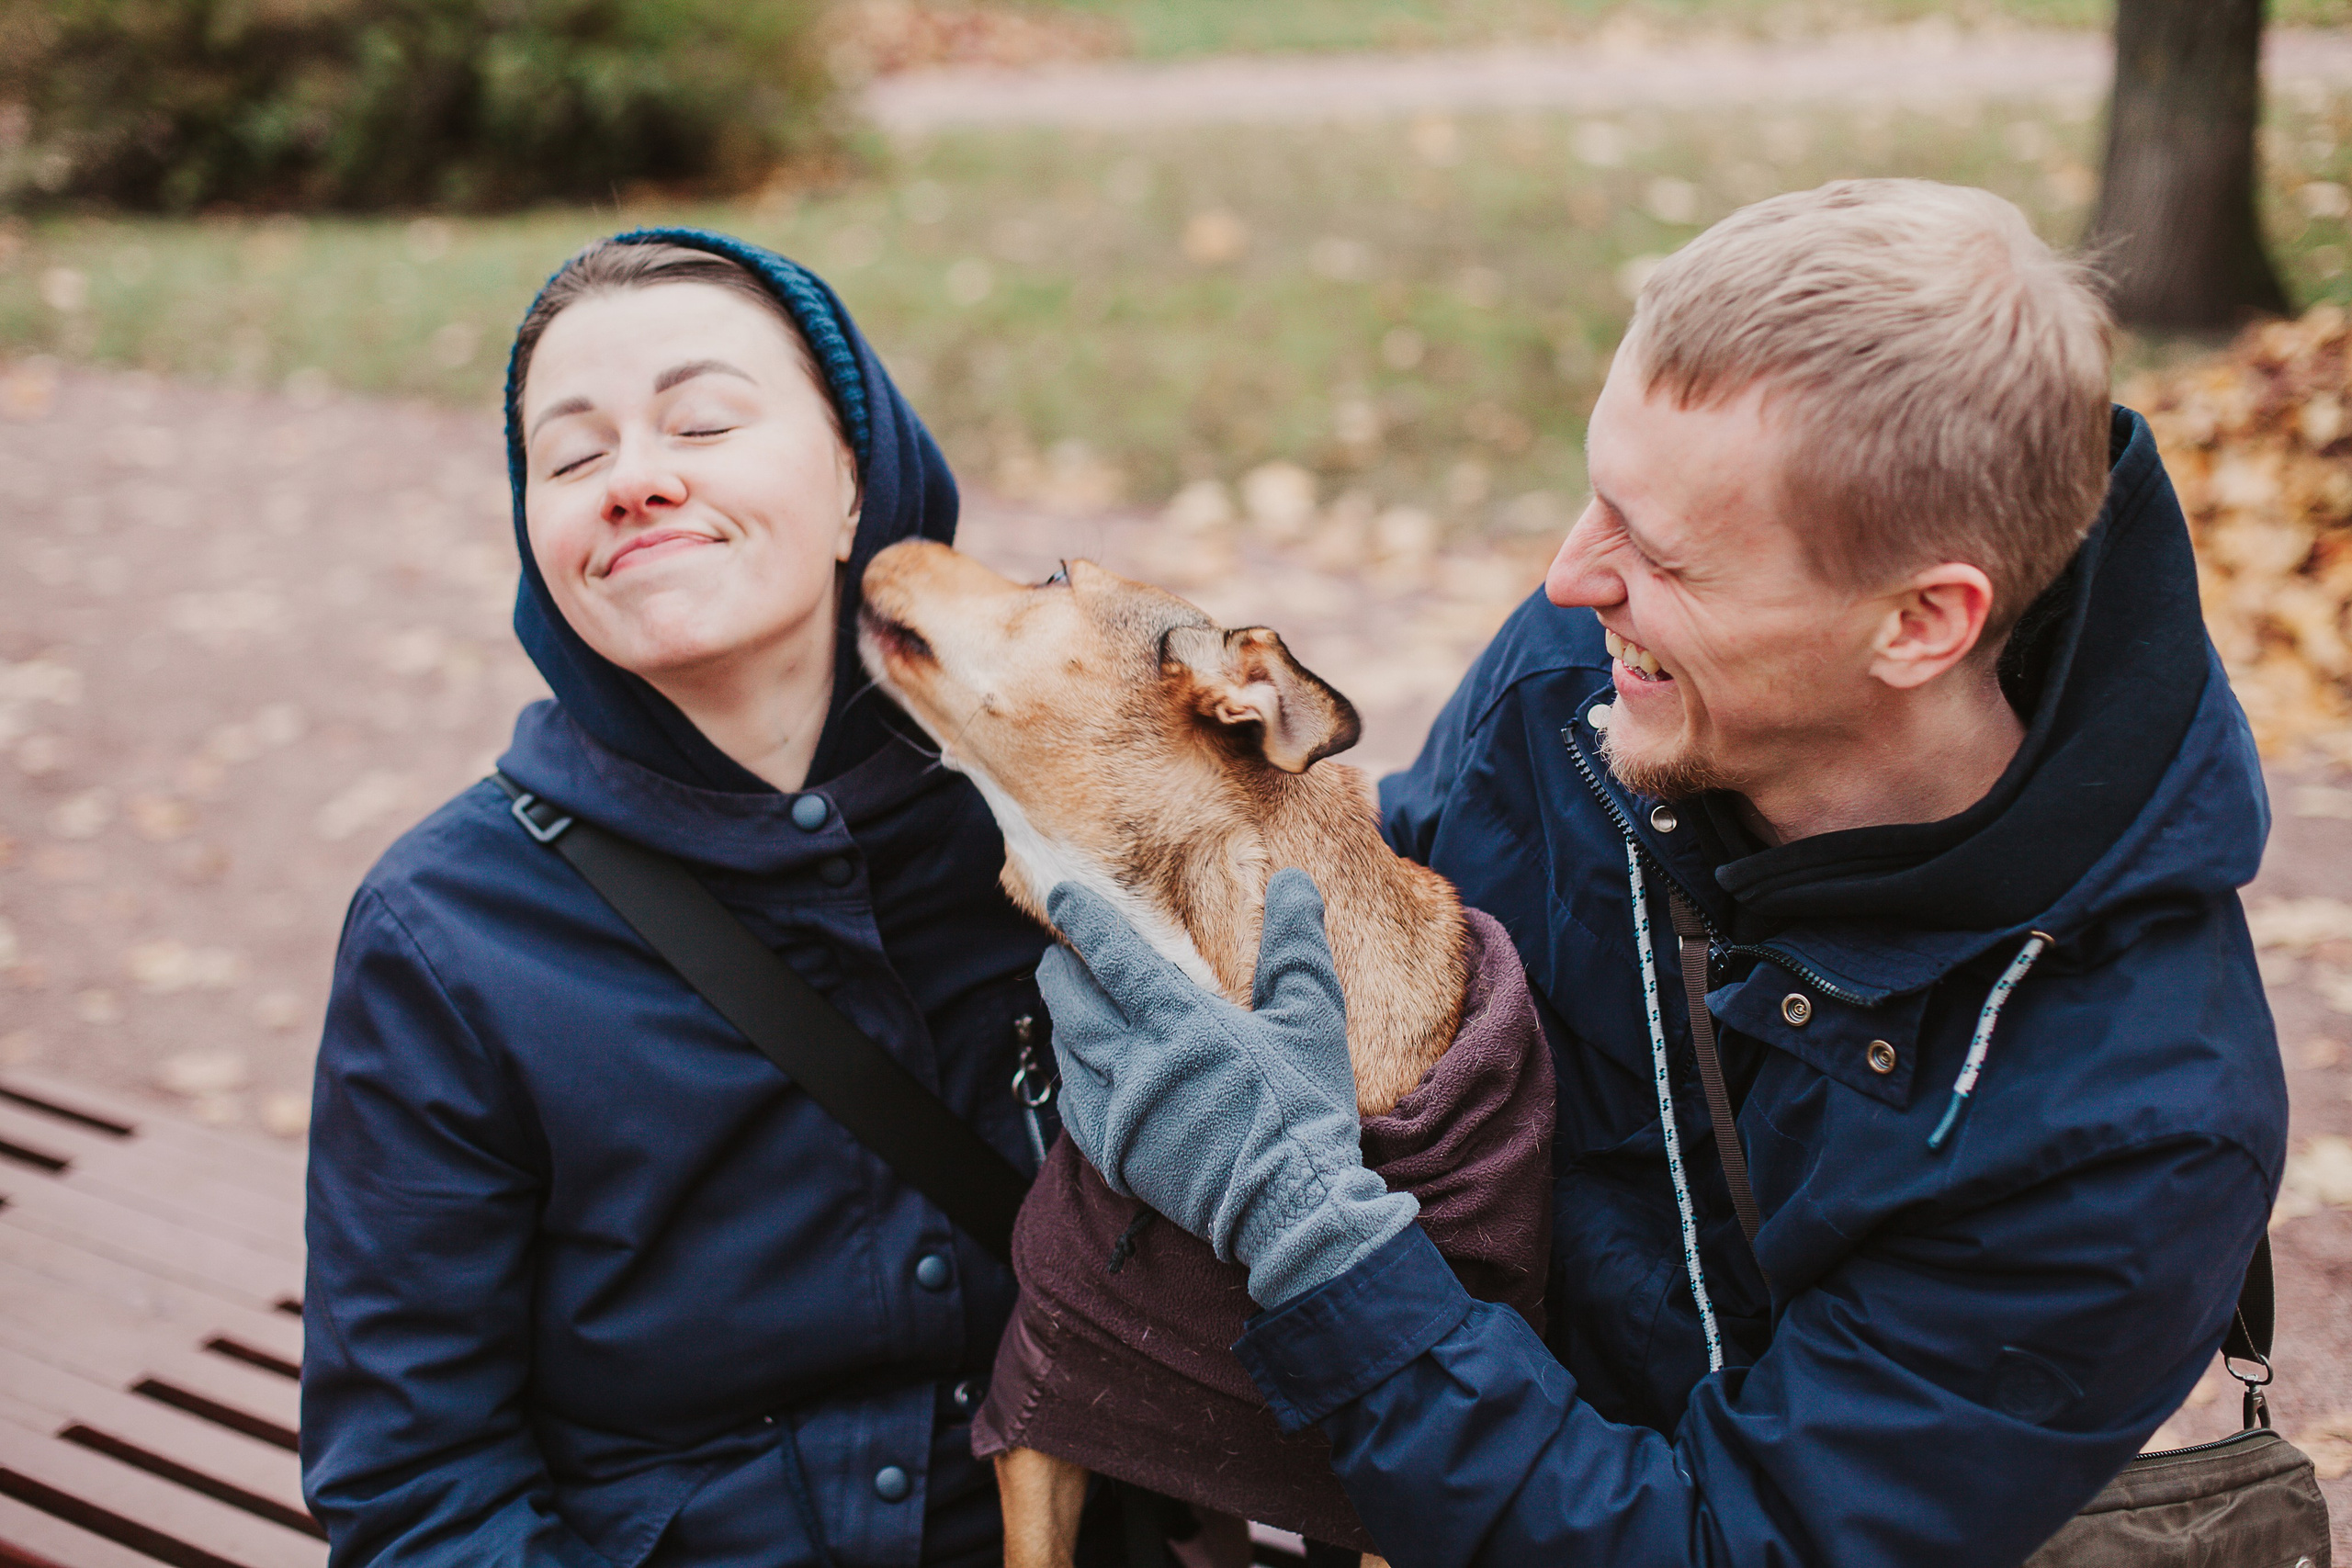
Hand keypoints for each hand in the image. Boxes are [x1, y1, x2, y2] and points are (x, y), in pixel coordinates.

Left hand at [1038, 868, 1417, 1307]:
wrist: (1294, 1210)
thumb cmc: (1306, 1110)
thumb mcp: (1312, 1019)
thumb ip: (1296, 946)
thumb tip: (1295, 881)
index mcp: (1181, 1024)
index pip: (1113, 958)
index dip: (1084, 921)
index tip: (1062, 896)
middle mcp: (1137, 1064)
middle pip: (1073, 1003)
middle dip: (1061, 972)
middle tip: (1060, 956)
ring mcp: (1120, 1115)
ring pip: (1067, 1052)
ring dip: (1063, 1022)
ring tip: (1069, 1006)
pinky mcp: (1116, 1158)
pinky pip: (1072, 1106)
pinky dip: (1071, 1077)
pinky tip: (1081, 1070)